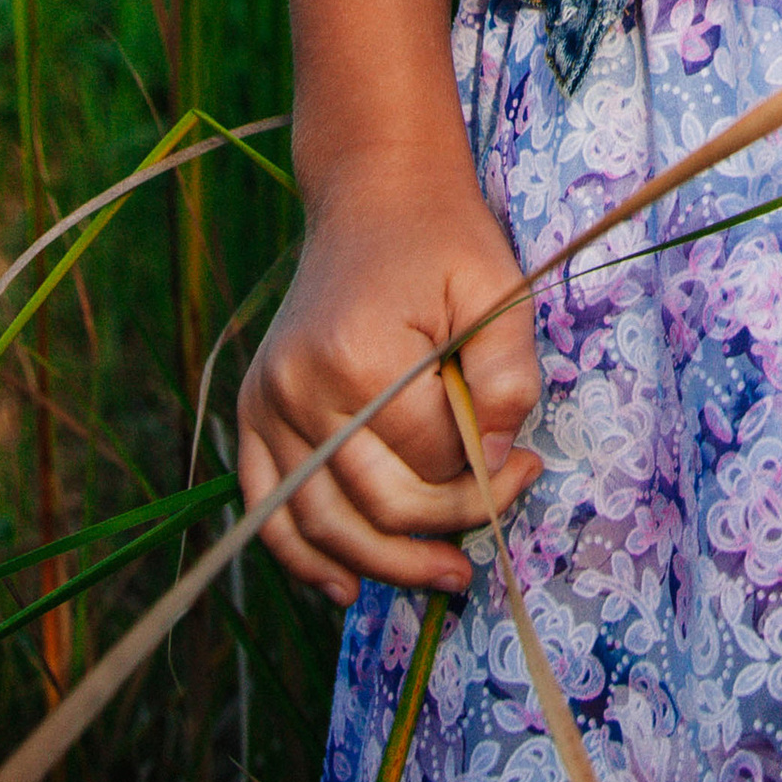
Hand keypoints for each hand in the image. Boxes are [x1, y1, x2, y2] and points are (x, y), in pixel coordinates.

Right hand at [236, 164, 542, 602]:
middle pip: (376, 506)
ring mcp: (266, 403)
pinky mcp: (252, 411)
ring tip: (443, 576)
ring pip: (322, 526)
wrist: (373, 194)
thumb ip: (507, 378)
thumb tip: (498, 462)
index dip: (486, 480)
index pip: (429, 464)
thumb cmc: (444, 241)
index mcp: (361, 356)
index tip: (529, 464)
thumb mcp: (498, 291)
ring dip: (385, 567)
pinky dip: (304, 559)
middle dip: (444, 530)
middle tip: (494, 529)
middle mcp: (300, 388)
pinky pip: (269, 510)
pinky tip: (348, 587)